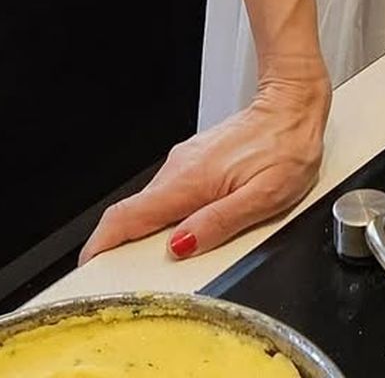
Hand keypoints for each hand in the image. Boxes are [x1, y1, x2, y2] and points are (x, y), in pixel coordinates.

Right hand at [79, 70, 329, 264]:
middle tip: (135, 281)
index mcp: (189, 180)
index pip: (126, 216)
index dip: (100, 247)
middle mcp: (179, 168)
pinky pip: (171, 195)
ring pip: (153, 206)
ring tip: (169, 262)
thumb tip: (181, 247)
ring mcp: (185, 162)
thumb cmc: (288, 147)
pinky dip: (168, 217)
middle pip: (134, 216)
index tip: (90, 271)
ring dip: (150, 234)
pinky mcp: (194, 161)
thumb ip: (219, 223)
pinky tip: (190, 230)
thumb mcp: (265, 196)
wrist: (294, 102)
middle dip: (126, 250)